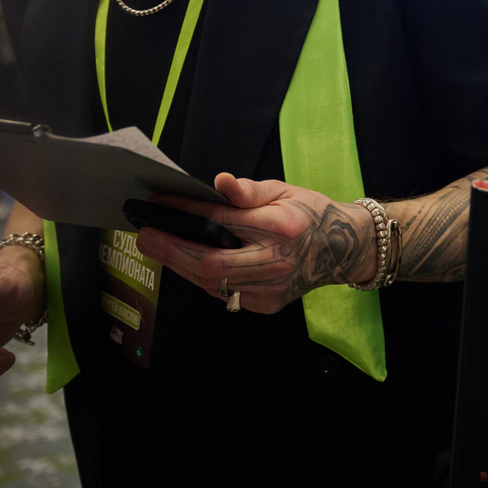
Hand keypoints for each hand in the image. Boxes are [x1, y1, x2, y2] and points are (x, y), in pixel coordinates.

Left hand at [132, 173, 375, 313]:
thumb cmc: (311, 214)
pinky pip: (223, 292)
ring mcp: (272, 288)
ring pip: (212, 282)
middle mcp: (277, 261)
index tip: (159, 204)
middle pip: (210, 263)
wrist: (342, 249)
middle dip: (171, 250)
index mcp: (282, 227)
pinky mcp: (266, 304)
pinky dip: (204, 276)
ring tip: (159, 246)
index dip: (186, 213)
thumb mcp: (284, 191)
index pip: (222, 221)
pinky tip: (192, 261)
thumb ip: (249, 191)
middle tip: (144, 235)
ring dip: (181, 264)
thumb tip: (219, 183)